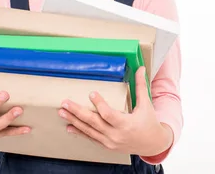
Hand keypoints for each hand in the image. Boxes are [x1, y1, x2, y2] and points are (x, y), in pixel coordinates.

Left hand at [58, 67, 173, 156]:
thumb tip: (141, 69)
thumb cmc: (149, 123)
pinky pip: (91, 138)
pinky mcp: (106, 145)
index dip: (99, 104)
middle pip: (93, 122)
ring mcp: (109, 141)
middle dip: (77, 112)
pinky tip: (69, 126)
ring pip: (89, 131)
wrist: (152, 144)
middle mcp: (116, 135)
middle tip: (65, 103)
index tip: (91, 93)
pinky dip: (79, 132)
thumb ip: (141, 86)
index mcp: (126, 124)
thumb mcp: (146, 104)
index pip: (109, 114)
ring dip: (74, 121)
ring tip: (62, 112)